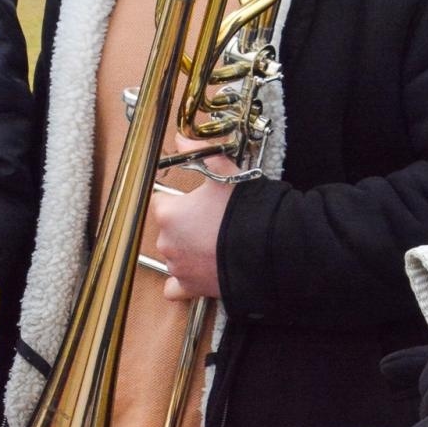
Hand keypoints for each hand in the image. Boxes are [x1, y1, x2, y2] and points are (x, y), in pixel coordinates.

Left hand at [151, 148, 234, 299]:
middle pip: (168, 230)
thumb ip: (200, 154)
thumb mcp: (227, 173)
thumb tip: (181, 138)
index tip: (197, 201)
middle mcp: (166, 242)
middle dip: (185, 226)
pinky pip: (175, 288)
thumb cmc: (245, 209)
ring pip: (174, 256)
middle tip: (212, 221)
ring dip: (187, 251)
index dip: (180, 200)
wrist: (267, 246)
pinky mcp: (191, 287)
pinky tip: (198, 272)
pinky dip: (183, 282)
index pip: (160, 203)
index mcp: (169, 213)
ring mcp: (178, 267)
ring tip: (215, 245)